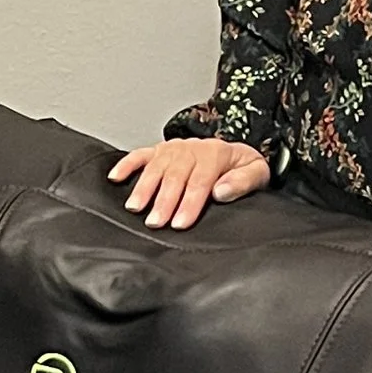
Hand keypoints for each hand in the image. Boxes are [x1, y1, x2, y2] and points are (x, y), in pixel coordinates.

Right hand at [109, 137, 272, 228]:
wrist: (234, 151)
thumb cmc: (242, 167)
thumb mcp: (256, 172)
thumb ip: (243, 182)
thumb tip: (222, 192)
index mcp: (216, 154)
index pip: (200, 182)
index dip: (189, 203)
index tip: (179, 223)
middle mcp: (192, 149)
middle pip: (175, 176)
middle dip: (164, 201)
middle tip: (155, 222)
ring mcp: (173, 149)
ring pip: (155, 168)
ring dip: (144, 188)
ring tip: (135, 208)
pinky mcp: (159, 150)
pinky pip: (140, 155)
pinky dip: (126, 165)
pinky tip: (115, 178)